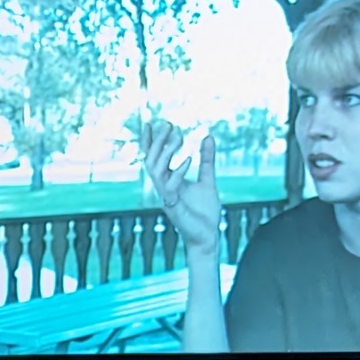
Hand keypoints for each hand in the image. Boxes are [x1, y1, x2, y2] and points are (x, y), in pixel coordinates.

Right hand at [143, 121, 221, 263]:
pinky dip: (178, 172)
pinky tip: (189, 159)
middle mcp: (164, 188)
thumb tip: (208, 137)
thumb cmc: (205, 212)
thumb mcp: (208, 180)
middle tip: (169, 124)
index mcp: (169, 181)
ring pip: (156, 171)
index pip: (155, 158)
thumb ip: (207, 160)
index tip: (153, 122)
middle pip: (151, 161)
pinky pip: (170, 187)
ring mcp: (167, 197)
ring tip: (179, 137)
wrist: (208, 237)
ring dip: (166, 153)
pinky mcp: (174, 207)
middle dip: (158, 142)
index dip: (152, 141)